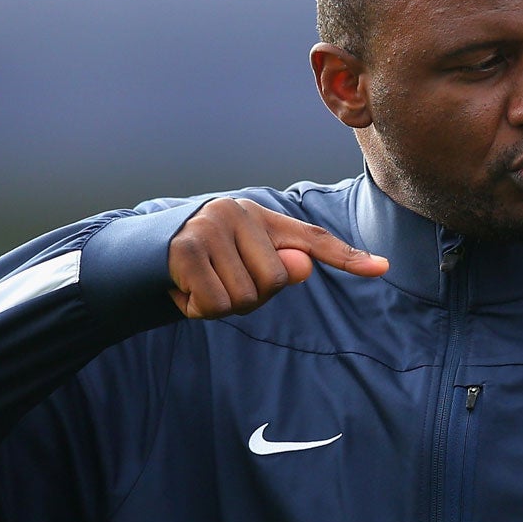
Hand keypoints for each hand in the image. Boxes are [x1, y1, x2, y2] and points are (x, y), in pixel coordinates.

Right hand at [167, 197, 387, 319]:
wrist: (138, 257)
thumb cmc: (202, 265)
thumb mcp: (243, 268)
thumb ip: (280, 269)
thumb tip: (301, 266)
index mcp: (262, 217)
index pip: (313, 240)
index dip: (349, 258)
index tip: (384, 268)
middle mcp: (239, 212)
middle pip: (275, 282)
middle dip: (247, 297)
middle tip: (217, 282)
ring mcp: (211, 226)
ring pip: (244, 297)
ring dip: (219, 305)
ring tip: (199, 284)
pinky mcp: (185, 248)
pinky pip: (214, 304)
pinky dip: (198, 309)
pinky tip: (182, 290)